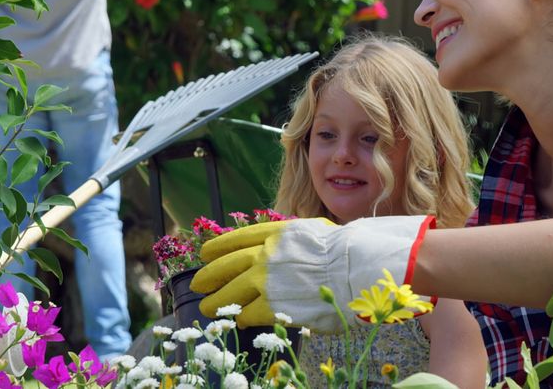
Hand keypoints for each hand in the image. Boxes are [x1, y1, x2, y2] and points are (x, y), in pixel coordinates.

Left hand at [190, 216, 433, 330]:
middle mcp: (265, 254)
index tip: (205, 252)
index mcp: (276, 233)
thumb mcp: (313, 231)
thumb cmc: (343, 251)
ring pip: (231, 292)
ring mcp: (266, 280)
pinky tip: (238, 320)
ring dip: (217, 301)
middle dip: (209, 275)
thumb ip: (292, 238)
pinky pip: (248, 313)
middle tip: (198, 282)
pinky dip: (241, 317)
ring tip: (207, 307)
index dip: (218, 247)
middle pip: (227, 265)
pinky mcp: (272, 305)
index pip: (237, 239)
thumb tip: (284, 243)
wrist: (354, 269)